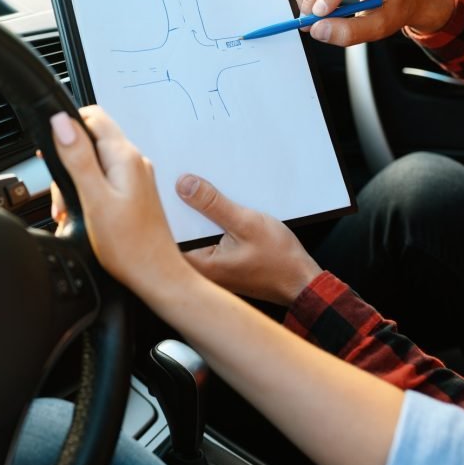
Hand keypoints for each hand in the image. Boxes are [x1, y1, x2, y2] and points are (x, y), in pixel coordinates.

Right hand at [48, 106, 190, 300]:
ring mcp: (135, 178)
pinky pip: (103, 181)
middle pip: (90, 141)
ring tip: (70, 211)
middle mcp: (133, 162)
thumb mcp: (94, 198)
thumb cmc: (129, 246)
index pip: (92, 117)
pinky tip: (84, 215)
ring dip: (75, 182)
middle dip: (67, 162)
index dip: (66, 128)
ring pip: (94, 163)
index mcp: (124, 157)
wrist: (155, 275)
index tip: (52, 152)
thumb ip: (77, 158)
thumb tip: (62, 122)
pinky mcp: (133, 194)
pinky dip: (87, 193)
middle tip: (62, 195)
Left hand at [176, 175, 321, 304]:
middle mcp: (200, 271)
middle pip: (177, 234)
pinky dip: (206, 225)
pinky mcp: (219, 265)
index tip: (162, 189)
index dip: (162, 210)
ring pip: (191, 236)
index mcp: (200, 266)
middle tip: (178, 183)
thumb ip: (213, 204)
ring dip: (194, 216)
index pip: (167, 235)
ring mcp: (209, 269)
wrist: (301, 281)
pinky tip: (213, 209)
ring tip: (194, 191)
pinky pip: (204, 240)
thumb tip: (184, 185)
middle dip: (178, 209)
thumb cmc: (279, 260)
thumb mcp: (246, 223)